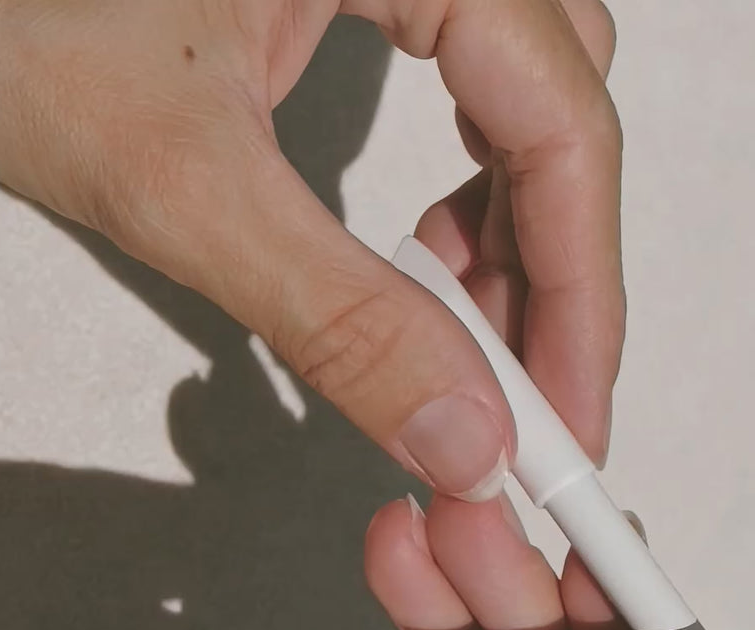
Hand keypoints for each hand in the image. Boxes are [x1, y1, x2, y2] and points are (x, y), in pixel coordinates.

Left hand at [0, 0, 624, 498]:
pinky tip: (427, 253)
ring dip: (511, 230)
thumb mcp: (173, 178)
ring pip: (521, 94)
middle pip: (560, 107)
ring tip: (473, 342)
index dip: (582, 289)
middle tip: (526, 401)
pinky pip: (458, 77)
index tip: (568, 413)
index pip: (563, 122)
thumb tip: (460, 427)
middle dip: (551, 269)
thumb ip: (337, 315)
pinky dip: (461, 184)